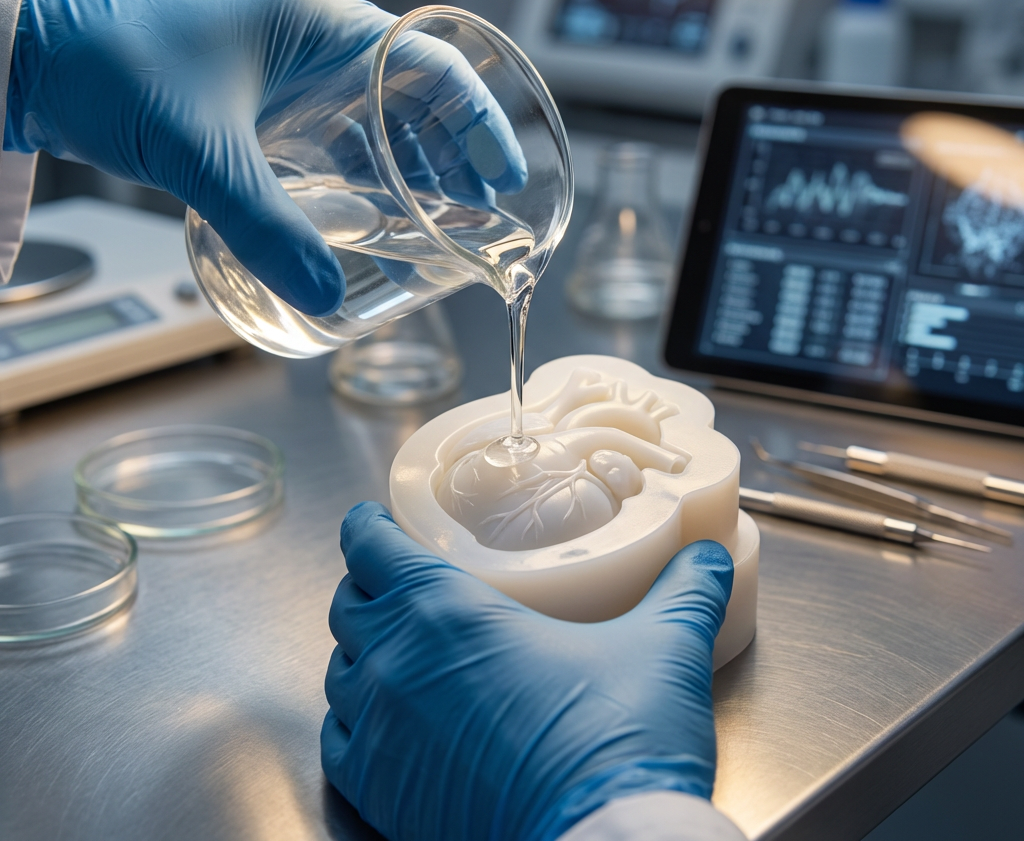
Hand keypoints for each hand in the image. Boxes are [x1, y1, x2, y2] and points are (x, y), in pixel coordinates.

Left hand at [5, 0, 525, 315]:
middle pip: (411, 96)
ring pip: (372, 119)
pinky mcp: (261, 100)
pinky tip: (372, 217)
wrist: (35, 59)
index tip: (504, 176)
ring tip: (438, 222)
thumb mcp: (204, 155)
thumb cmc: (114, 70)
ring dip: (408, 169)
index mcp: (317, 23)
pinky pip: (332, 138)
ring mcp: (287, 69)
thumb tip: (324, 298)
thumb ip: (267, 229)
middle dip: (450, 155)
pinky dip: (358, 176)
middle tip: (478, 212)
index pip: (430, 66)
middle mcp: (312, 39)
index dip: (478, 122)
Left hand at [322, 502, 732, 840]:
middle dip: (368, 586)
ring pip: (337, 669)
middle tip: (396, 583)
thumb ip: (683, 593)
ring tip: (394, 650)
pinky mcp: (377, 791)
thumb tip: (706, 560)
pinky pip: (338, 740)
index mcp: (447, 610)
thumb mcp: (662, 649)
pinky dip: (351, 721)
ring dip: (359, 652)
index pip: (370, 547)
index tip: (371, 521)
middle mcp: (397, 661)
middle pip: (348, 603)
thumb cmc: (617, 740)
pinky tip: (381, 723)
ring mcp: (379, 729)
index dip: (366, 527)